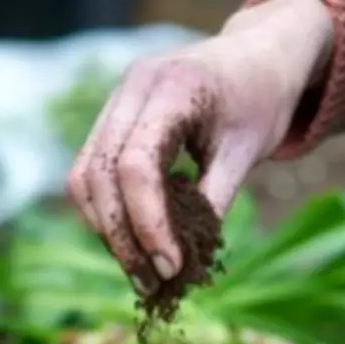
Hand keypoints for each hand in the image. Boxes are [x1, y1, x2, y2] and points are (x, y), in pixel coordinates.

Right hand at [66, 0, 333, 294]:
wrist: (255, 59)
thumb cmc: (260, 101)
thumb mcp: (247, 153)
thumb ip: (212, 203)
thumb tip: (182, 266)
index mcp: (172, 88)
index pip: (136, 166)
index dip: (148, 225)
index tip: (170, 268)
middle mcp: (131, 89)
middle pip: (100, 176)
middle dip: (122, 239)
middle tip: (150, 285)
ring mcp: (114, 102)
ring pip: (84, 179)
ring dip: (108, 232)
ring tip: (141, 273)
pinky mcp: (110, 122)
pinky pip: (91, 175)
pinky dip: (107, 214)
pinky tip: (135, 242)